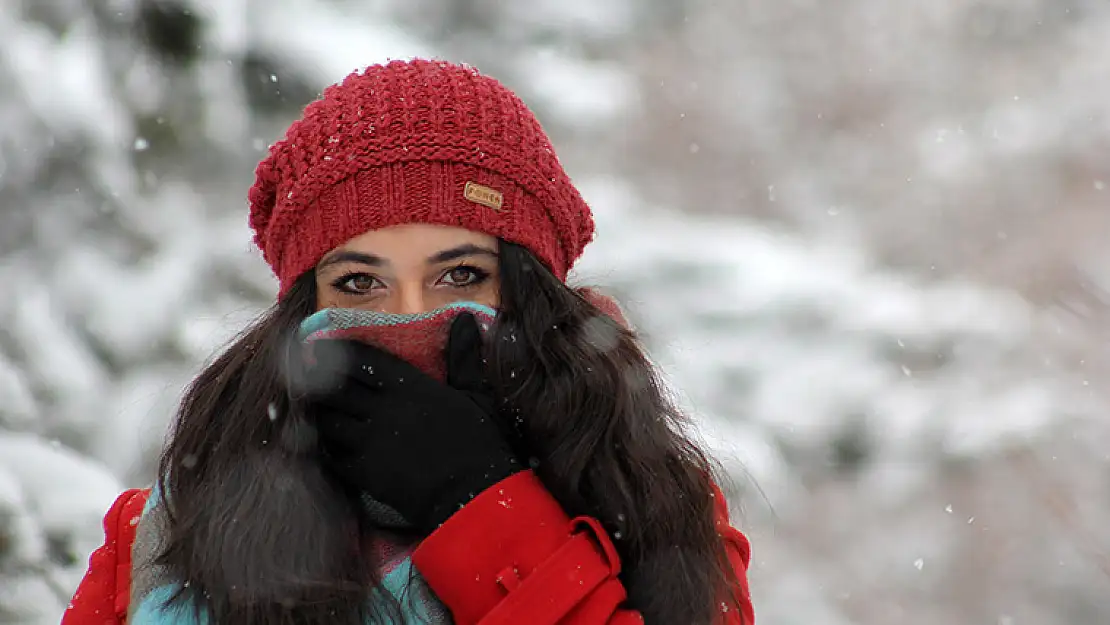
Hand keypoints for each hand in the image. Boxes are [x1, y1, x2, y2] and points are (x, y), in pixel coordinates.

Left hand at [303, 313, 520, 532]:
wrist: (474, 496)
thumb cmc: (481, 443)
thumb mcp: (477, 395)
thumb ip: (464, 357)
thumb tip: (464, 319)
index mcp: (410, 387)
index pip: (363, 360)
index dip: (339, 352)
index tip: (323, 346)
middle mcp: (384, 410)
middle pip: (336, 389)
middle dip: (317, 380)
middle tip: (303, 374)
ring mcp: (371, 442)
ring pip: (329, 421)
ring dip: (320, 414)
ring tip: (313, 409)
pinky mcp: (365, 473)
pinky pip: (333, 455)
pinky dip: (327, 447)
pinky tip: (327, 444)